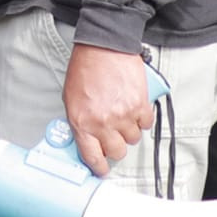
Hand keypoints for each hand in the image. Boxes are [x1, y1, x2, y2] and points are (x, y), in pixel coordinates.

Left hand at [62, 44, 153, 176]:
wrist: (103, 47)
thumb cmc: (85, 70)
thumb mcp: (70, 99)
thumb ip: (79, 121)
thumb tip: (86, 140)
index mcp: (82, 122)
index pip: (92, 157)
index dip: (98, 167)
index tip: (102, 169)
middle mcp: (103, 122)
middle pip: (117, 152)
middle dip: (115, 146)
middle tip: (113, 135)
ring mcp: (123, 115)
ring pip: (133, 138)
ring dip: (128, 129)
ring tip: (121, 113)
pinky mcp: (140, 105)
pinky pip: (146, 124)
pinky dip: (141, 118)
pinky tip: (133, 106)